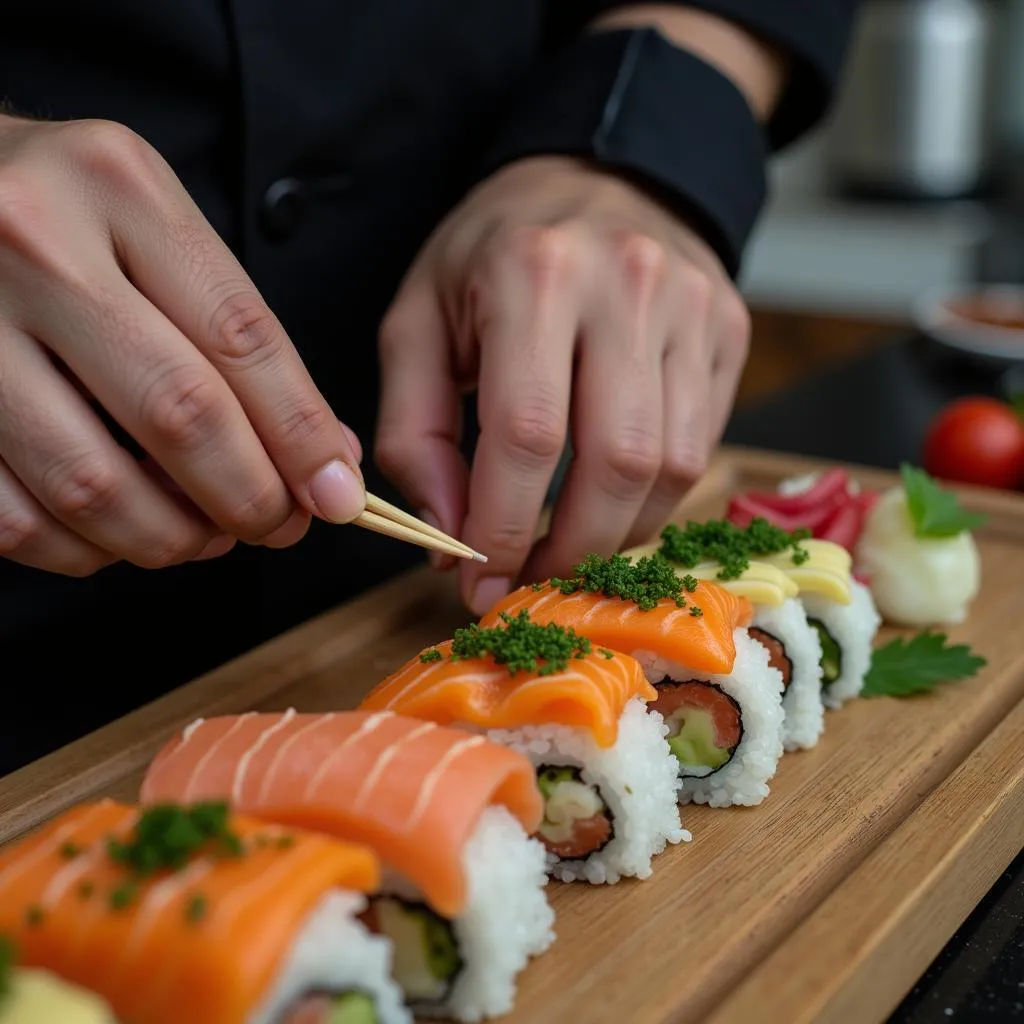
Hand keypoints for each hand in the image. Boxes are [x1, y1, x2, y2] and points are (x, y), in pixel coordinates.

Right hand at [0, 116, 364, 576]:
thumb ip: (242, 338)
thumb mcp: (161, 232)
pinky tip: (118, 536)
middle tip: (276, 526)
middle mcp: (36, 242)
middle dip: (249, 497)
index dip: (302, 437)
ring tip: (203, 537)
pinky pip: (13, 516)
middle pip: (179, 413)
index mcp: (120, 188)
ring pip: (92, 482)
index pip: (243, 338)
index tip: (337, 496)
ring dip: (170, 537)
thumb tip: (328, 462)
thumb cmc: (66, 217)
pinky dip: (82, 551)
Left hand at [376, 156, 749, 613]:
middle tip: (532, 582)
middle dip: (571, 549)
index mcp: (532, 273)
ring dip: (616, 534)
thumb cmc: (494, 253)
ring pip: (674, 466)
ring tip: (567, 548)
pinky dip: (653, 500)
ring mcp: (691, 306)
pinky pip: (702, 446)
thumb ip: (416, 432)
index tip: (480, 584)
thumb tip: (449, 537)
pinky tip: (610, 502)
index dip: (504, 528)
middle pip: (617, 461)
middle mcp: (627, 283)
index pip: (527, 433)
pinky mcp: (727, 330)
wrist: (599, 173)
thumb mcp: (419, 320)